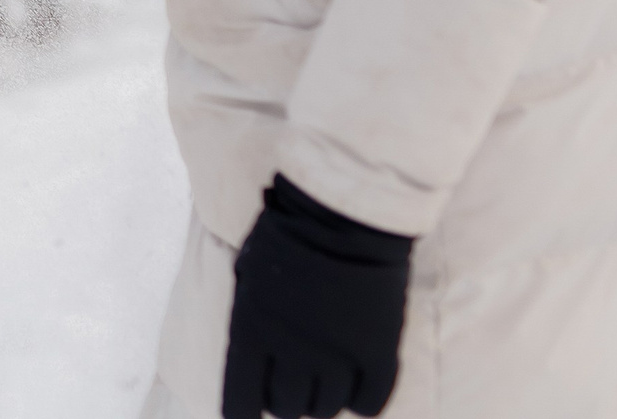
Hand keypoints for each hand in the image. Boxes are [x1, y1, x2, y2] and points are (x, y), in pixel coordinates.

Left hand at [223, 176, 412, 418]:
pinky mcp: (377, 352)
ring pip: (326, 407)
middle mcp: (292, 352)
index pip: (240, 398)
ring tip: (322, 385)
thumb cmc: (285, 236)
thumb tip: (252, 358)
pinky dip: (362, 403)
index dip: (242, 410)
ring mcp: (337, 355)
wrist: (340, 216)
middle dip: (284, 402)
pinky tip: (357, 393)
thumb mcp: (247, 276)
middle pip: (286, 406)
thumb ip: (249, 319)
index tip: (246, 411)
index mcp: (252, 331)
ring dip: (321, 401)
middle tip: (289, 388)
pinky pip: (370, 401)